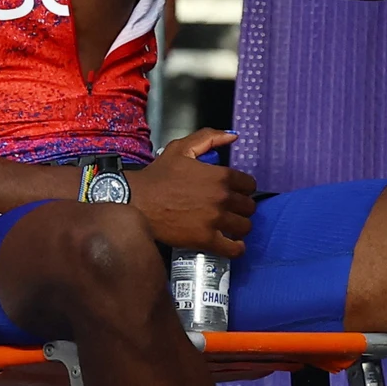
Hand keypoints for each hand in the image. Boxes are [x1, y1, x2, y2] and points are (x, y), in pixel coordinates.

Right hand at [127, 128, 258, 256]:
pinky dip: (237, 248)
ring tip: (230, 225)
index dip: (243, 188)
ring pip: (244, 227)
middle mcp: (222, 198)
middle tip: (231, 209)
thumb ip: (210, 138)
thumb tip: (233, 136)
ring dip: (239, 226)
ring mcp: (215, 220)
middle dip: (242, 207)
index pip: (249, 185)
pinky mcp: (205, 239)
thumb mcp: (182, 148)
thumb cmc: (158, 175)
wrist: (137, 201)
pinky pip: (233, 248)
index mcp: (220, 176)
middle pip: (249, 206)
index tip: (236, 192)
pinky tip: (233, 244)